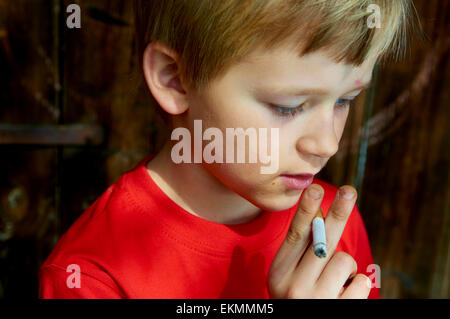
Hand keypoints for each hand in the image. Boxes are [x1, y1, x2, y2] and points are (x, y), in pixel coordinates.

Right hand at [267, 184, 370, 298]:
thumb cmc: (298, 297)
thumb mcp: (288, 277)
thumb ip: (300, 251)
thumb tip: (317, 213)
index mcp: (279, 273)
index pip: (295, 236)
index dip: (306, 210)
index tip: (316, 189)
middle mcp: (294, 287)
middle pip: (323, 240)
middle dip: (338, 213)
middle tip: (349, 191)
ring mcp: (317, 301)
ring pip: (345, 260)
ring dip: (345, 266)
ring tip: (334, 280)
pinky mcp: (339, 310)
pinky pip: (361, 281)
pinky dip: (357, 283)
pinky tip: (344, 292)